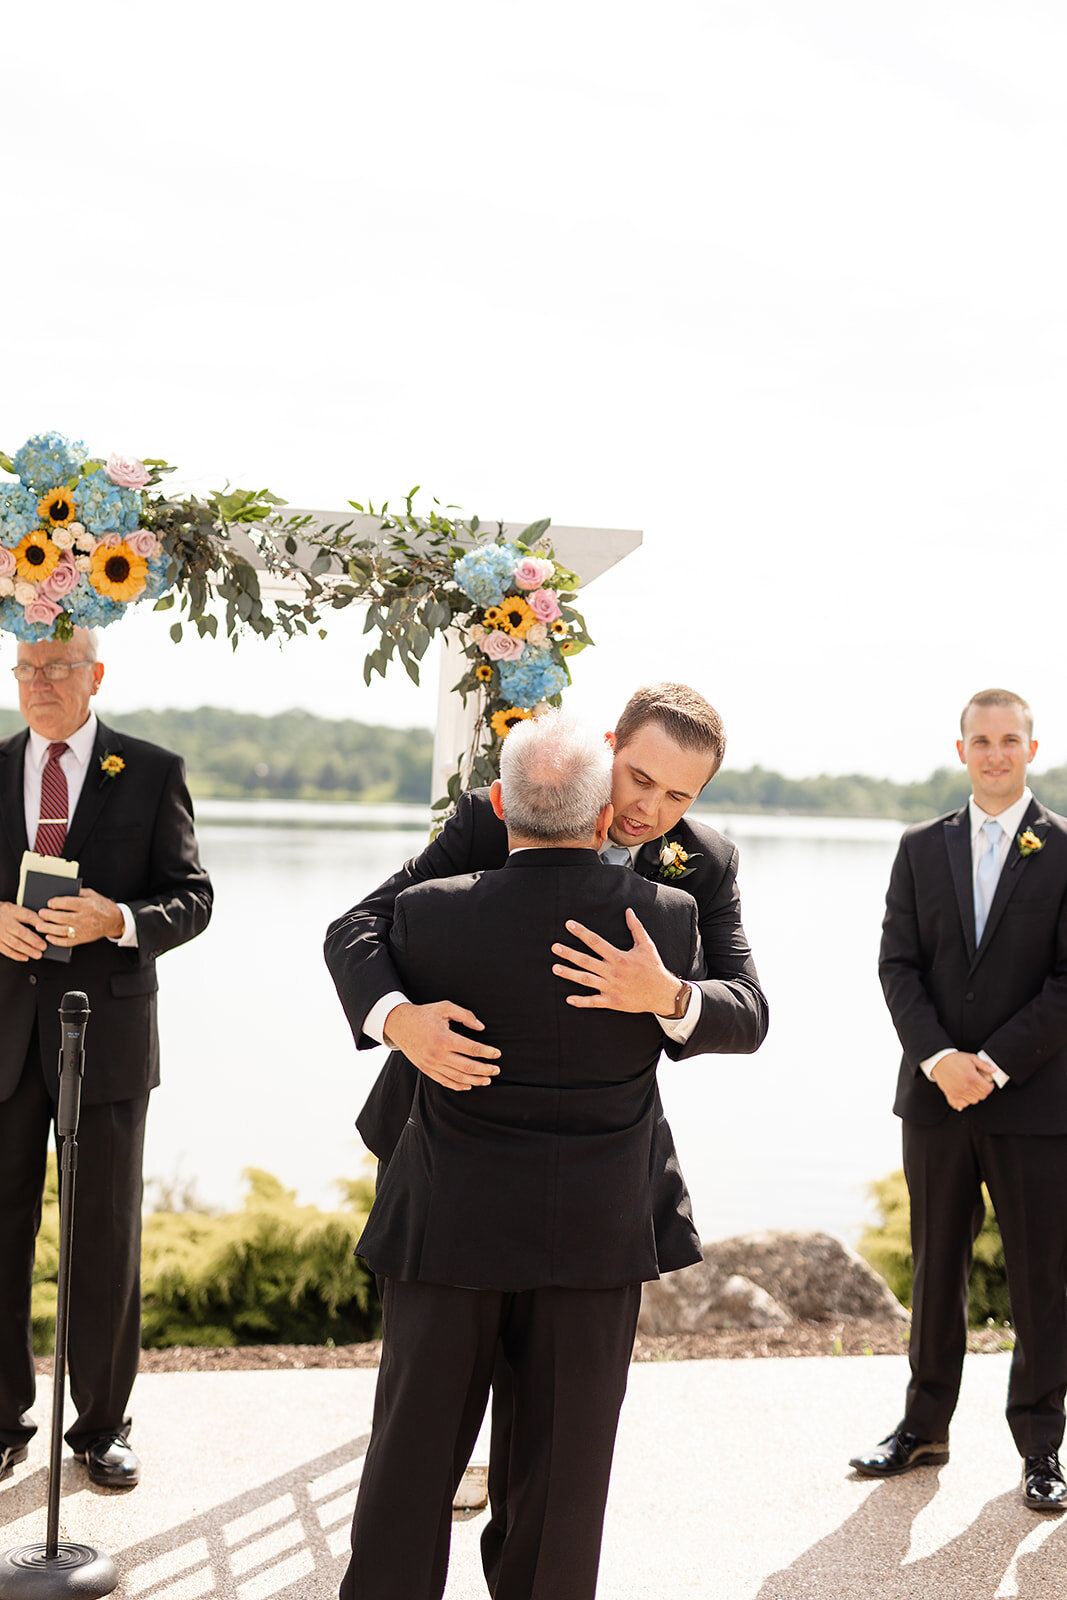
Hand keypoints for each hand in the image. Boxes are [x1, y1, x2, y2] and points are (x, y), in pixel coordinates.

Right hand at [0, 900, 46, 961]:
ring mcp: (0, 933)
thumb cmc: (2, 913)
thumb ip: (26, 915)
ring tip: (37, 954)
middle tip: (43, 947)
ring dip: (28, 950)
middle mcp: (5, 922)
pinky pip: (7, 950)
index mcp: (11, 911)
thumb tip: (43, 922)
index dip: (39, 923)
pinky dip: (17, 955)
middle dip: (34, 941)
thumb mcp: (14, 908)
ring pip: (15, 944)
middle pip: (22, 933)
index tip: (47, 929)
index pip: (28, 916)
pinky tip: (25, 957)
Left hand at [39, 888, 123, 948]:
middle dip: (48, 915)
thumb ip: (78, 892)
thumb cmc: (102, 906)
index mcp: (87, 905)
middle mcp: (84, 918)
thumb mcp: (92, 894)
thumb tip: (62, 891)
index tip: (49, 903)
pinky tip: (49, 936)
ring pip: (61, 931)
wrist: (115, 921)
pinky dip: (56, 940)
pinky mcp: (82, 939)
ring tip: (40, 926)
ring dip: (48, 928)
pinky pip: (66, 942)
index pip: (66, 903)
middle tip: (41, 913)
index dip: (55, 903)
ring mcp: (83, 930)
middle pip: (61, 917)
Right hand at [384, 1000, 500, 1090]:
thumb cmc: (424, 1014)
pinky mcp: (426, 1069)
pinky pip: (444, 1081)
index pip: (472, 1049)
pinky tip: (468, 1085)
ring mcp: (432, 1064)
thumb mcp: (445, 1007)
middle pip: (468, 1067)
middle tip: (497, 1070)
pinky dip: (458, 1085)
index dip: (487, 1052)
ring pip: (458, 1077)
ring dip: (475, 1080)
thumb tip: (481, 1027)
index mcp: (445, 1038)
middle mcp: (438, 1054)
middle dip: (485, 1070)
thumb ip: (465, 1015)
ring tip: (487, 1080)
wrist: (399, 1024)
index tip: (497, 1054)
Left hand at [552, 908, 681, 1014]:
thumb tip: (628, 911)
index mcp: (619, 957)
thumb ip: (636, 928)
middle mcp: (613, 972)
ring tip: (555, 968)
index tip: (569, 925)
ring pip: (586, 980)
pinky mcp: (612, 1001)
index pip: (596, 942)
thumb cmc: (653, 968)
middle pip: (586, 961)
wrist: (663, 994)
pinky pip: (594, 1002)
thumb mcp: (646, 946)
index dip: (581, 932)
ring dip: (569, 974)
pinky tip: (569, 999)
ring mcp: (611, 988)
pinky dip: (581, 1002)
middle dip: (569, 953)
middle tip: (554, 947)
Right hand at [930, 1051, 994, 1110]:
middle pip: (981, 1096)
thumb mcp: (971, 1058)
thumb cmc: (955, 1059)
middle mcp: (966, 1087)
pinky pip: (962, 1104)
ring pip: (973, 1101)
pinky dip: (965, 1102)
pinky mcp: (951, 1095)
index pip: (987, 1089)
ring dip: (975, 1096)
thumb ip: (984, 1065)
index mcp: (972, 1078)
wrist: (939, 1061)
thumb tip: (994, 1070)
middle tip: (981, 1085)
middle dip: (984, 1091)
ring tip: (973, 1089)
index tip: (988, 1083)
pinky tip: (965, 1095)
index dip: (990, 1086)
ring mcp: (958, 1092)